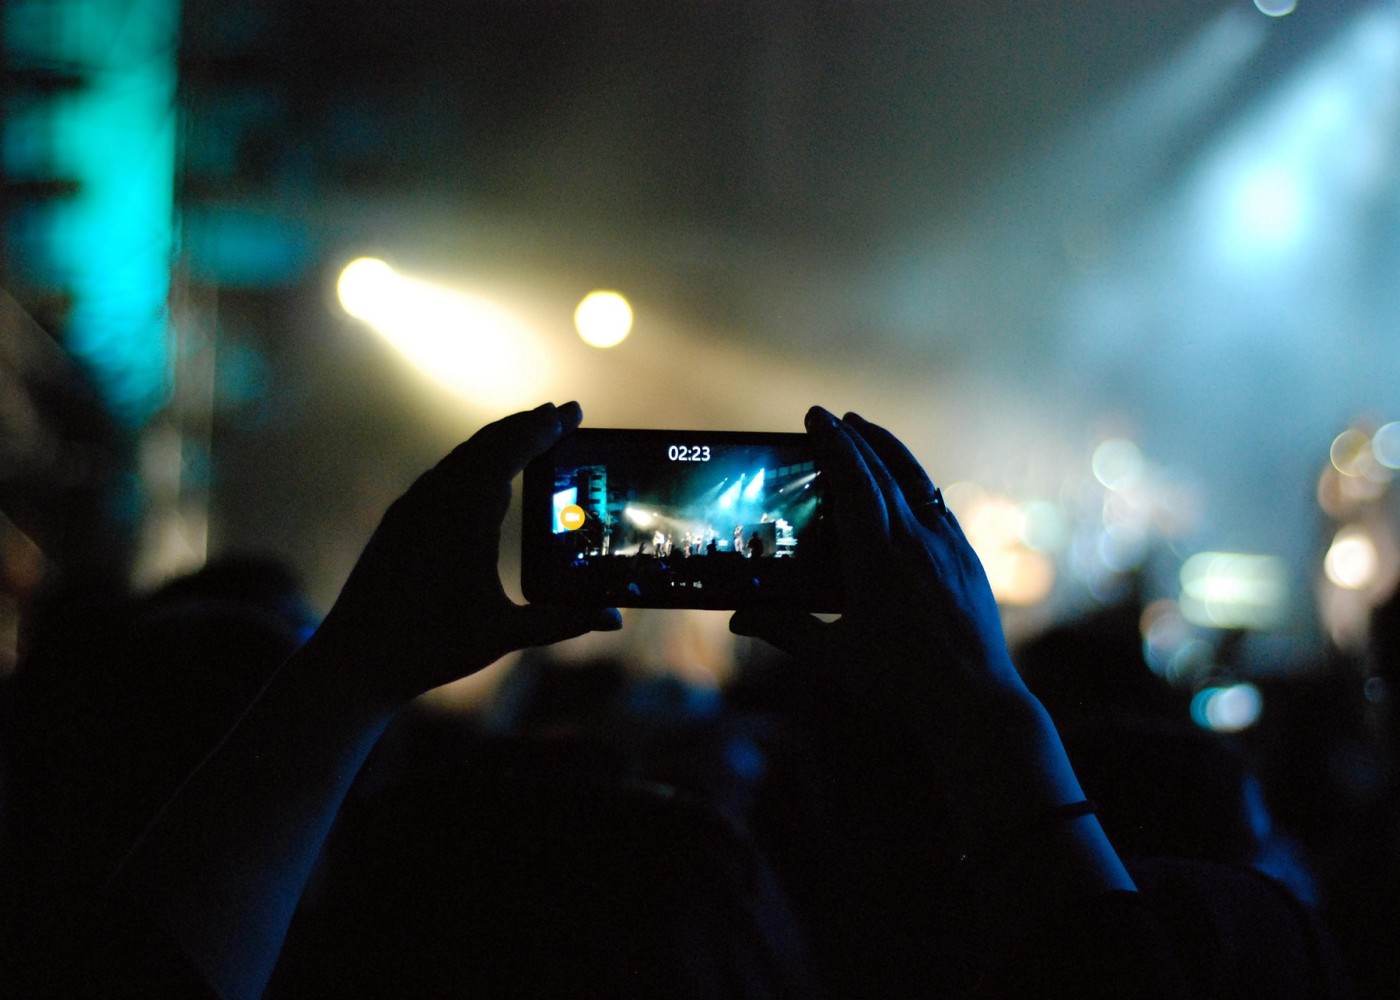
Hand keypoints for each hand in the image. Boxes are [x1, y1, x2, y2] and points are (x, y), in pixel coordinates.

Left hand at [313, 401, 620, 704]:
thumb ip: (561, 622)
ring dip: (498, 441)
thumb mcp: (503, 635)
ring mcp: (413, 506)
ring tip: (529, 435)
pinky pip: (441, 475)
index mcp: (464, 515)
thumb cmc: (429, 647)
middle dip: (527, 426)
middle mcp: (436, 499)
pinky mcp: (399, 520)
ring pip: (462, 456)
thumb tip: (613, 619)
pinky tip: (481, 475)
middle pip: (488, 443)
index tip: (573, 412)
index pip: (511, 451)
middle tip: (561, 414)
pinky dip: (472, 461)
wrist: (353, 660)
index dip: (545, 429)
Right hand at [731, 408, 1081, 830]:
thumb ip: (785, 630)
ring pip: (917, 481)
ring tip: (868, 431)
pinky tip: (909, 485)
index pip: (853, 481)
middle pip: (883, 471)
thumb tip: (738, 618)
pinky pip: (939, 506)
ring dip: (889, 451)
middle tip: (832, 418)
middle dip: (855, 438)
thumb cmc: (900, 683)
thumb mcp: (835, 657)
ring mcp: (947, 546)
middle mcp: (915, 540)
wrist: (976, 702)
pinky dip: (916, 484)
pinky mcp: (967, 559)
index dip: (833, 443)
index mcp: (877, 556)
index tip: (816, 416)